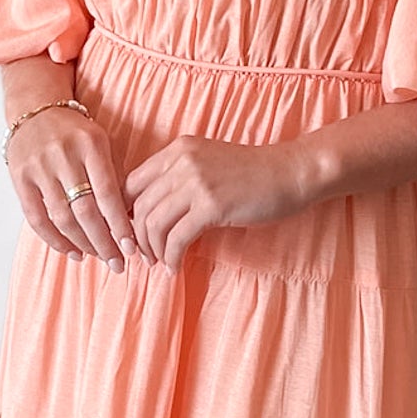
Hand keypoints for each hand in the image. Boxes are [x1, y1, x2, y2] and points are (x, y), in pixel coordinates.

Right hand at [5, 107, 147, 269]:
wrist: (34, 110)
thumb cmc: (75, 132)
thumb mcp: (101, 142)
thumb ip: (113, 176)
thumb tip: (129, 221)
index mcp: (90, 144)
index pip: (108, 193)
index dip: (119, 225)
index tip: (132, 248)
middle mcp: (63, 155)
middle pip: (85, 210)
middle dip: (104, 242)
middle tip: (118, 264)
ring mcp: (39, 167)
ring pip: (62, 218)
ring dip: (82, 243)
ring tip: (98, 257)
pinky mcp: (20, 178)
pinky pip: (37, 218)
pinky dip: (55, 240)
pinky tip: (71, 252)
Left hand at [122, 135, 313, 270]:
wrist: (291, 172)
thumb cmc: (252, 174)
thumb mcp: (208, 164)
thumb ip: (178, 178)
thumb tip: (148, 213)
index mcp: (177, 150)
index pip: (131, 183)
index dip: (126, 213)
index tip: (134, 235)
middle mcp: (181, 161)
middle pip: (138, 206)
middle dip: (137, 237)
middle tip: (145, 256)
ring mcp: (196, 182)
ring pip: (152, 223)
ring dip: (153, 250)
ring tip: (161, 263)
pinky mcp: (212, 205)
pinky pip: (176, 238)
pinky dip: (171, 257)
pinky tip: (176, 267)